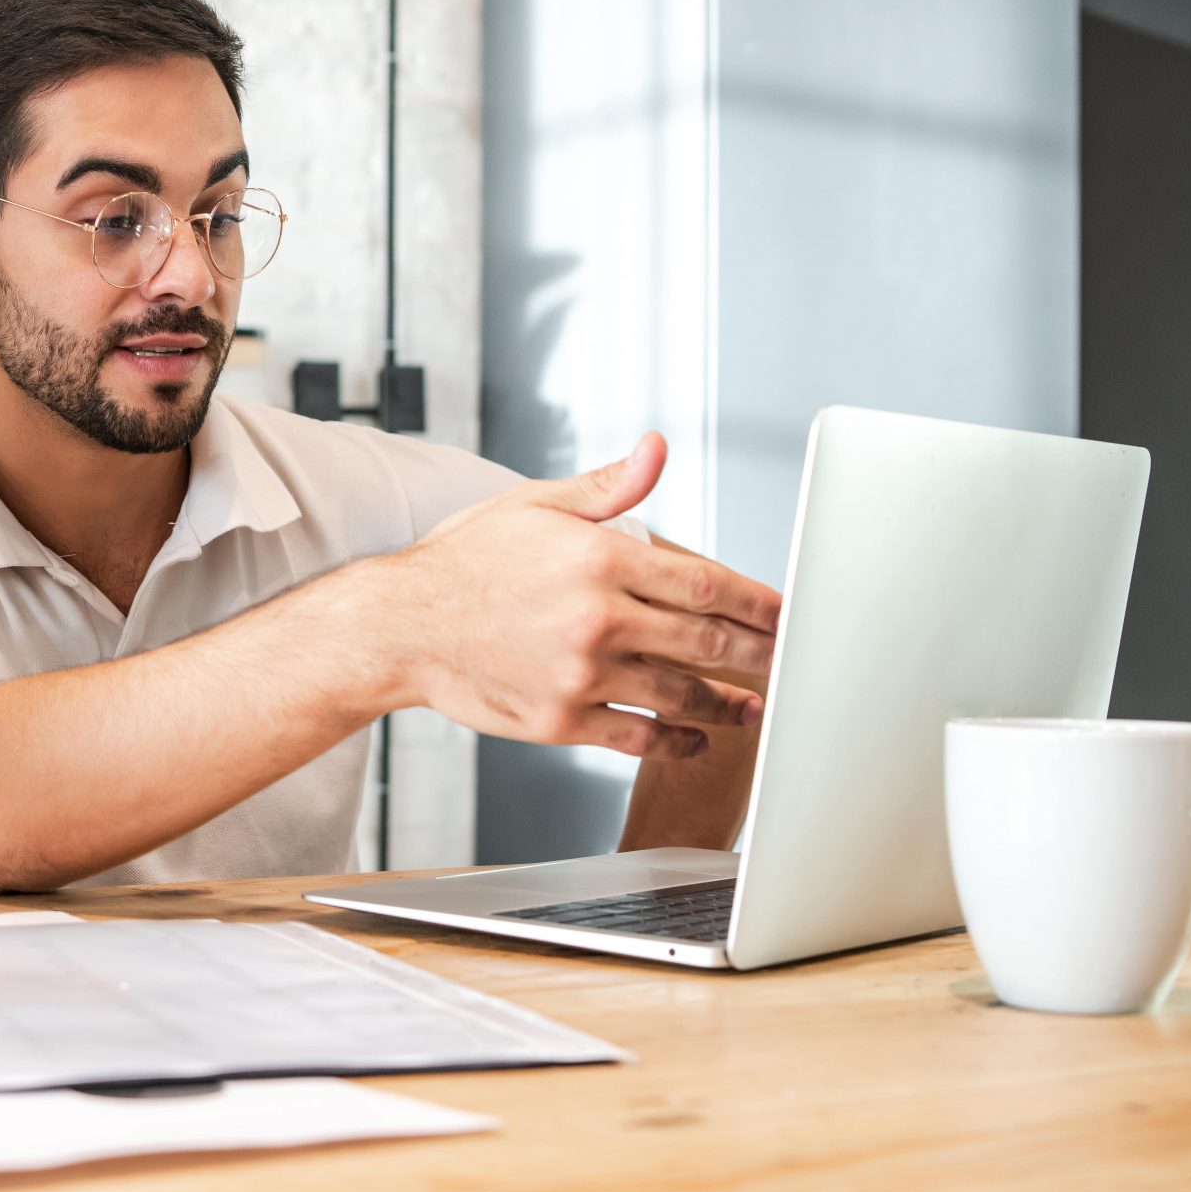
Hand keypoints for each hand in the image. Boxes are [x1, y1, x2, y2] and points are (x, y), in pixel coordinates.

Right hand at [379, 433, 780, 758]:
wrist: (400, 627)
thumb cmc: (464, 563)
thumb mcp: (535, 505)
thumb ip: (608, 486)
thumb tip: (657, 450)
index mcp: (599, 558)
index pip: (705, 581)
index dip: (758, 601)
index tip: (787, 611)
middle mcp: (597, 618)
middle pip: (707, 641)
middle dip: (760, 653)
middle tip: (790, 660)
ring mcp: (581, 674)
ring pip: (682, 695)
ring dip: (729, 704)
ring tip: (754, 707)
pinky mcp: (561, 720)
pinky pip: (638, 736)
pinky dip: (677, 741)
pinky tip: (695, 739)